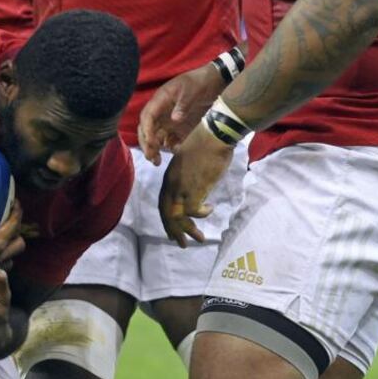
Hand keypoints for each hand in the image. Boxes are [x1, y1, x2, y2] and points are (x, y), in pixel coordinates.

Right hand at [138, 62, 225, 164]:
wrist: (213, 83)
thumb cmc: (199, 83)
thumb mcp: (191, 90)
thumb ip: (183, 104)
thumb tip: (174, 119)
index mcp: (160, 101)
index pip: (147, 117)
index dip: (147, 130)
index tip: (151, 142)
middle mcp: (160, 112)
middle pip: (146, 129)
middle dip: (146, 144)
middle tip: (151, 157)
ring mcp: (169, 121)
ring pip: (155, 137)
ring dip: (154, 149)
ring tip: (157, 162)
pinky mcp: (178, 128)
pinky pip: (170, 140)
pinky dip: (170, 147)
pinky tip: (175, 152)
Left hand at [159, 124, 233, 247]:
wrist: (214, 134)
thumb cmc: (206, 144)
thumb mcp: (190, 163)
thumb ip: (189, 177)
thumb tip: (197, 189)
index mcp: (169, 178)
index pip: (163, 204)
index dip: (167, 220)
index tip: (173, 231)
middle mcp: (172, 184)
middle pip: (167, 214)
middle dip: (175, 231)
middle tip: (182, 244)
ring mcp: (182, 187)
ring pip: (179, 216)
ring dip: (189, 230)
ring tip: (199, 239)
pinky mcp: (195, 188)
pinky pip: (194, 210)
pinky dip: (202, 214)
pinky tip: (210, 210)